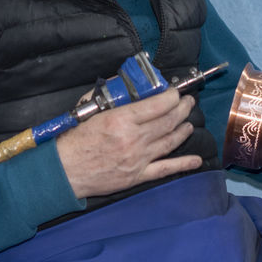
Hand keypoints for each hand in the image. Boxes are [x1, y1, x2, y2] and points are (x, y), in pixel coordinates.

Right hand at [56, 90, 200, 199]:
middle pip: (167, 122)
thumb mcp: (90, 110)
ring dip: (183, 129)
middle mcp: (134, 139)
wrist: (65, 171)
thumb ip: (109, 97)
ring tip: (189, 121)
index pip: (157, 106)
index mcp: (121, 120)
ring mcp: (138, 159)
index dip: (171, 97)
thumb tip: (125, 85)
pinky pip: (165, 169)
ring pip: (169, 141)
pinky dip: (183, 164)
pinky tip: (196, 160)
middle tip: (188, 102)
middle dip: (182, 109)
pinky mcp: (137, 176)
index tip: (175, 92)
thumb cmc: (74, 140)